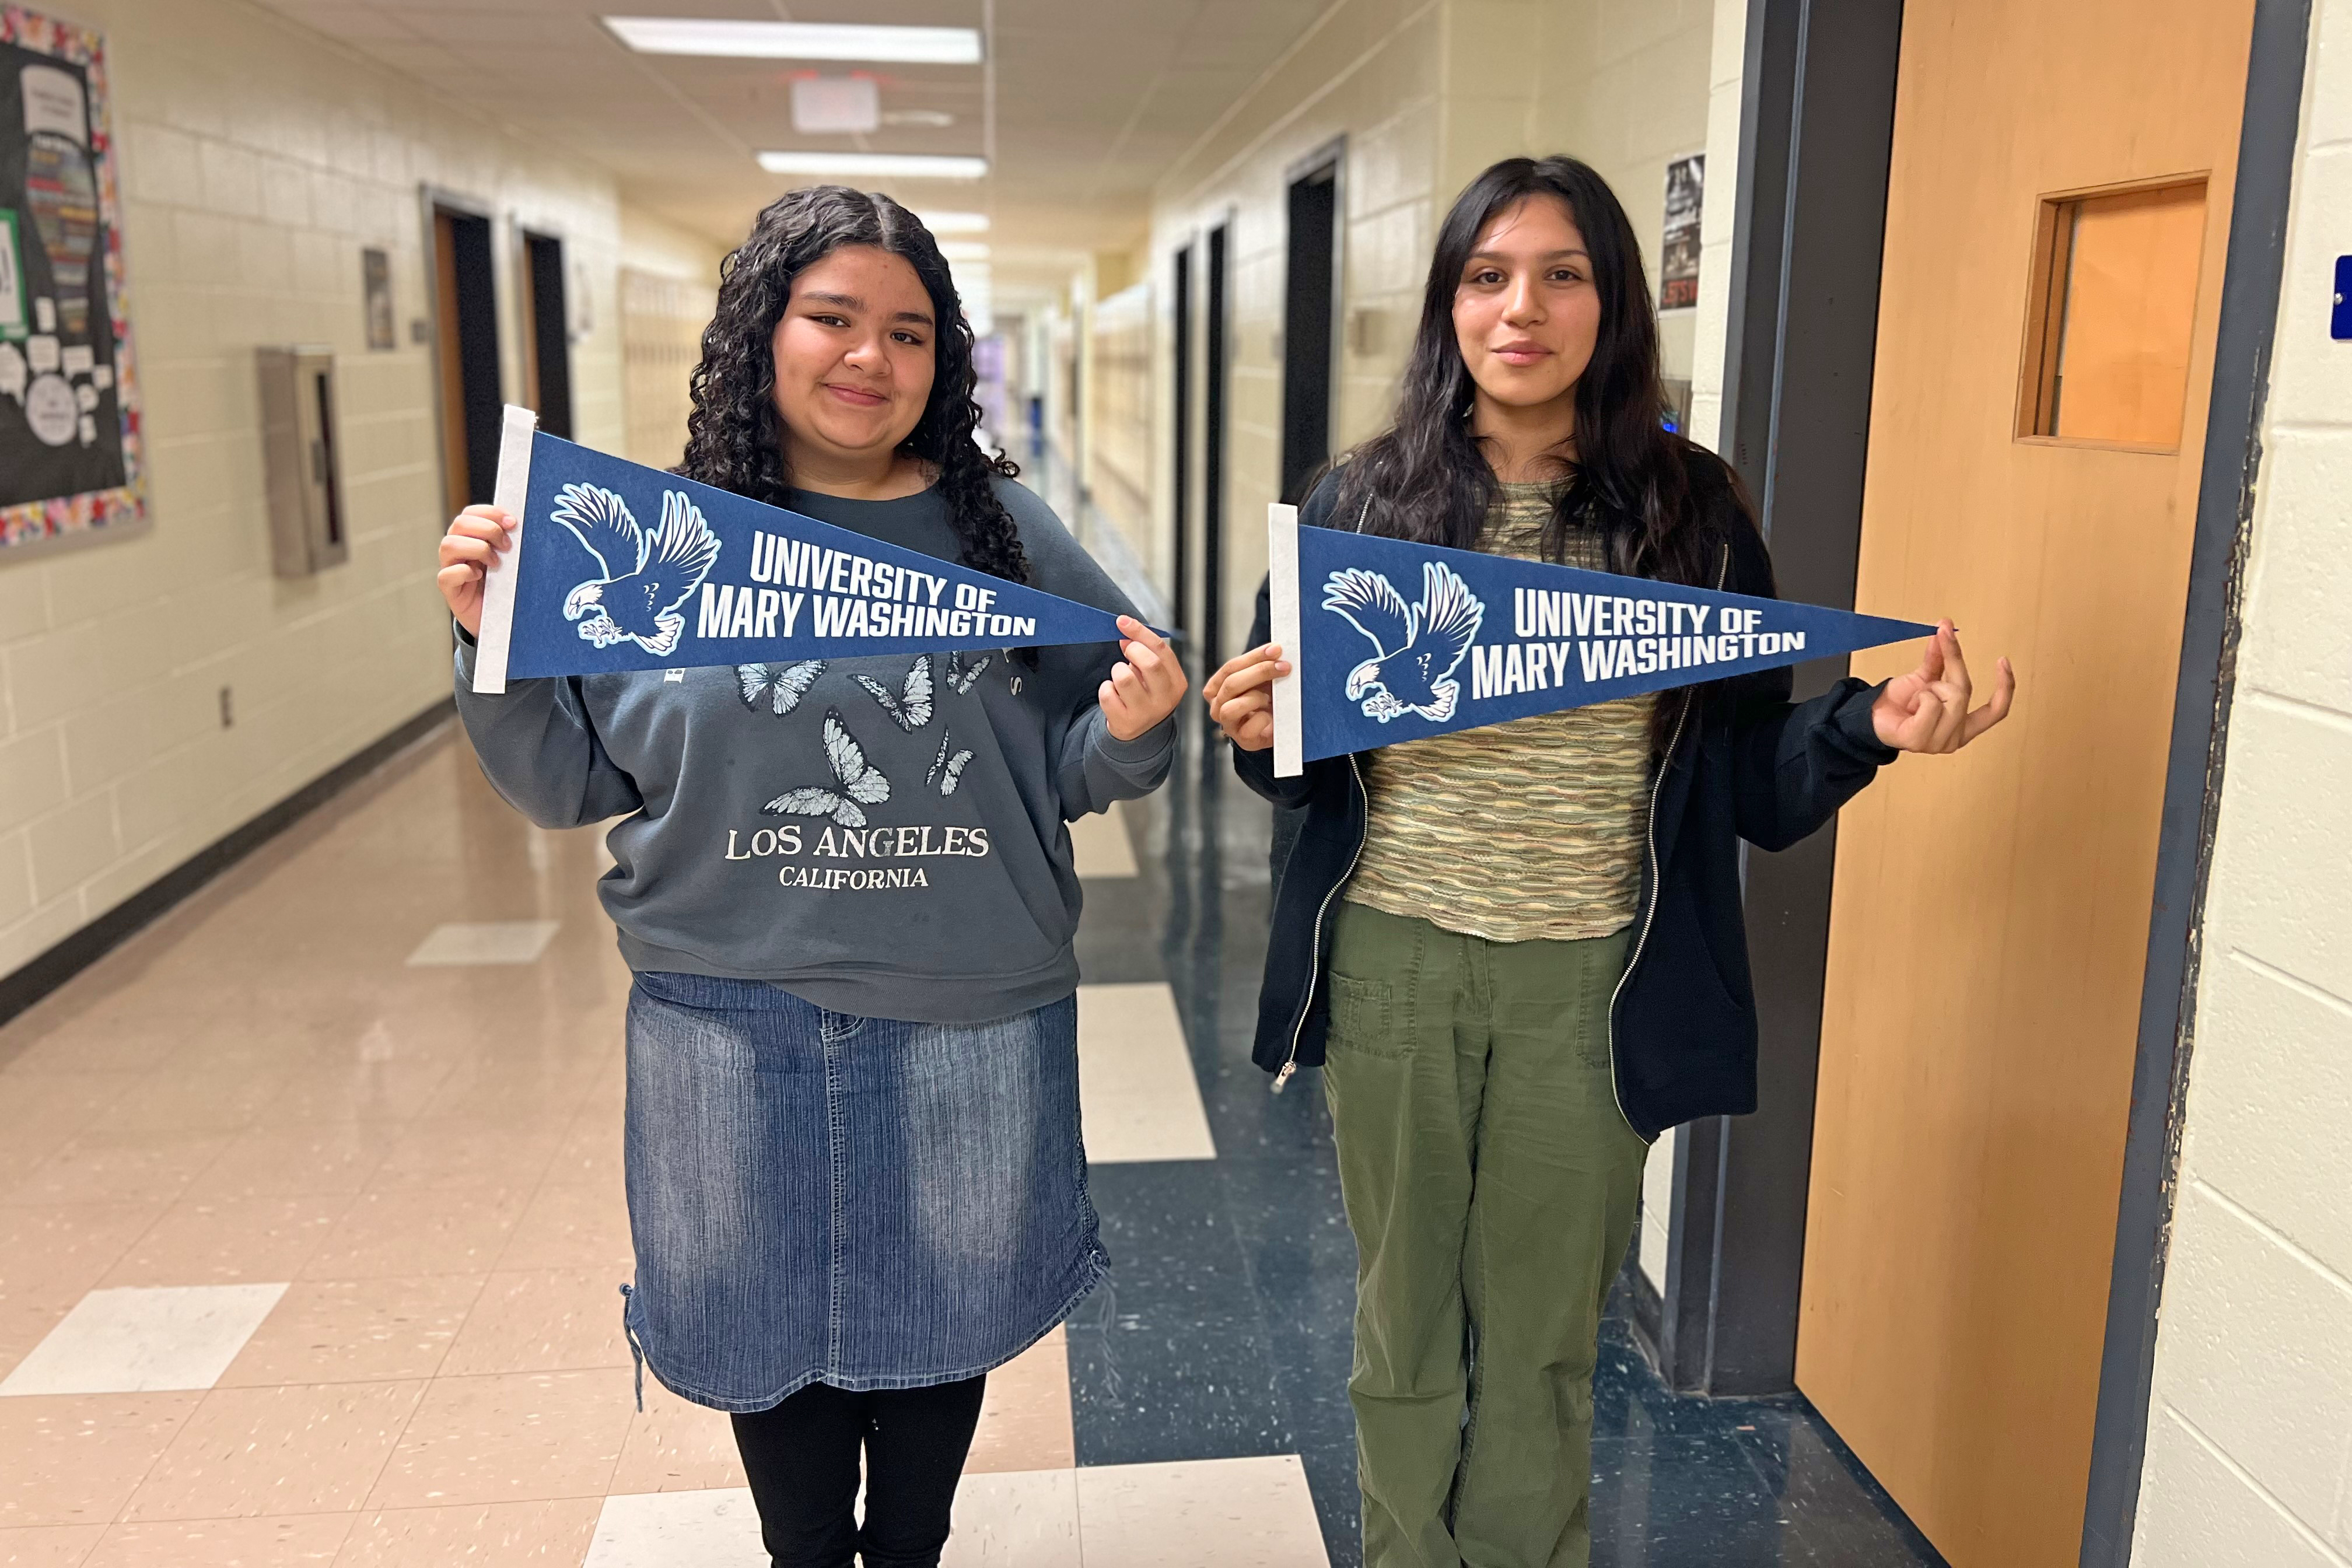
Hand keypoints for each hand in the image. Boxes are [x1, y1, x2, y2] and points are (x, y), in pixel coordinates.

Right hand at [437, 505, 515, 636]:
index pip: (471, 513)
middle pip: (460, 523)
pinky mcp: (449, 588)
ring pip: (448, 544)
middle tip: (507, 547)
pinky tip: (479, 577)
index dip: (491, 512)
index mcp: (471, 536)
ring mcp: (451, 567)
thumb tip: (521, 526)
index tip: (513, 523)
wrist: (498, 617)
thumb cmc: (505, 585)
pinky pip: (446, 575)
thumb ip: (510, 543)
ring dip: (477, 549)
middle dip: (487, 530)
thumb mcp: (510, 561)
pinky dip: (463, 572)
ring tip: (495, 564)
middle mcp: (457, 548)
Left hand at [1101, 616, 1187, 740]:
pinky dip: (1106, 688)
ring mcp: (1146, 712)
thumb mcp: (1154, 675)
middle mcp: (1165, 699)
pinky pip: (1107, 693)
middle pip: (1150, 663)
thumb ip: (1146, 652)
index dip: (1140, 631)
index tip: (1122, 621)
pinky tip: (1113, 694)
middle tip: (1126, 652)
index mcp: (1177, 682)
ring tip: (1120, 677)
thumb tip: (1126, 633)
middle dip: (1132, 651)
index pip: (1162, 650)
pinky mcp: (1125, 722)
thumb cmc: (1146, 694)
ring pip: (1125, 678)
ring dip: (1117, 671)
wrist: (1139, 732)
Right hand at [1202, 642, 1289, 751]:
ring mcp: (1228, 724)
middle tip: (1284, 666)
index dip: (1253, 657)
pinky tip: (1270, 716)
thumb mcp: (1262, 680)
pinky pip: (1247, 728)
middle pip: (1231, 684)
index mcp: (1217, 688)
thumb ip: (1263, 665)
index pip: (1230, 668)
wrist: (1279, 728)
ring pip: (1231, 707)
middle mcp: (1218, 706)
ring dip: (1254, 698)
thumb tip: (1276, 650)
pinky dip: (1262, 719)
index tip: (1276, 650)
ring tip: (1270, 697)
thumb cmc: (1268, 701)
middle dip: (1259, 672)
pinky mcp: (1242, 739)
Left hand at [1871, 620, 2014, 752]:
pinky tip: (1911, 707)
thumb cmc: (1900, 703)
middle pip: (1965, 692)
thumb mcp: (1925, 677)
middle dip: (1950, 669)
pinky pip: (1931, 705)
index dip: (2005, 686)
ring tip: (1916, 699)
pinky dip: (1920, 698)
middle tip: (1932, 667)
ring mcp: (1938, 743)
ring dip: (1928, 689)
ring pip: (1951, 697)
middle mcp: (1957, 737)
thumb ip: (1940, 658)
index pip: (1997, 711)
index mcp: (1964, 726)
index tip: (2002, 660)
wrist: (1871, 716)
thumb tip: (1945, 629)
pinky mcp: (1919, 740)